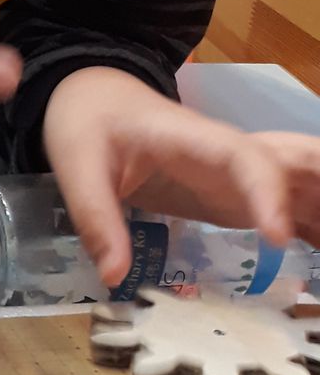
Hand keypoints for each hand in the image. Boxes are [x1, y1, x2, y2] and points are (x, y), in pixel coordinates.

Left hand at [43, 68, 314, 286]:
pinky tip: (318, 258)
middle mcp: (230, 156)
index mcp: (196, 140)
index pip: (247, 160)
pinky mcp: (235, 194)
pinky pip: (284, 207)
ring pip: (300, 184)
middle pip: (297, 163)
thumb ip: (97, 219)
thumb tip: (114, 276)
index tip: (277, 238)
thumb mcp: (78, 167)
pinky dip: (311, 227)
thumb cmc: (88, 123)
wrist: (93, 98)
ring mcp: (238, 176)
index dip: (268, 194)